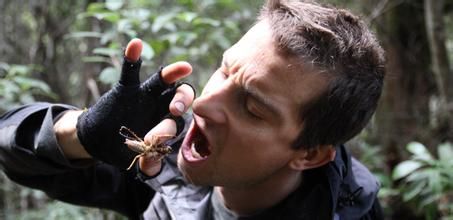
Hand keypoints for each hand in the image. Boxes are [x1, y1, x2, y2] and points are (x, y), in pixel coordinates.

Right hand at [76, 38, 194, 168]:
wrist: (100, 139)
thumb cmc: (125, 149)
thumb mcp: (137, 159)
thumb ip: (147, 163)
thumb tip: (152, 168)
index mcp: (168, 122)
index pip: (181, 120)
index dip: (177, 125)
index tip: (165, 134)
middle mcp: (161, 106)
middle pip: (180, 96)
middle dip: (183, 100)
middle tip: (175, 109)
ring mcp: (145, 95)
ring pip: (162, 80)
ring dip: (172, 74)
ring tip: (183, 68)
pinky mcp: (126, 88)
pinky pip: (130, 70)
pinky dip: (132, 57)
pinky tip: (136, 43)